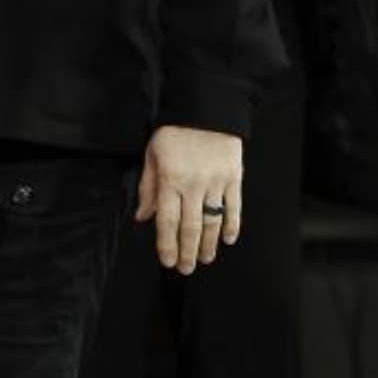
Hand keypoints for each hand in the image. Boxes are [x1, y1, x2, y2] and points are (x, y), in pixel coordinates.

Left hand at [135, 124, 242, 274]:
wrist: (205, 109)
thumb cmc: (174, 132)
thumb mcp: (152, 155)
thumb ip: (148, 187)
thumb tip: (142, 216)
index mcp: (169, 180)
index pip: (166, 221)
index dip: (167, 244)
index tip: (168, 261)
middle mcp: (192, 185)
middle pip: (190, 227)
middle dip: (188, 252)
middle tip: (186, 269)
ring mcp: (215, 182)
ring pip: (212, 222)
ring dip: (209, 244)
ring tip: (205, 258)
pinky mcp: (234, 178)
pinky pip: (234, 208)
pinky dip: (232, 226)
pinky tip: (227, 239)